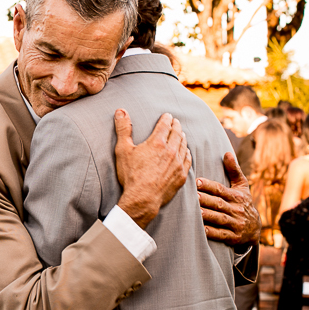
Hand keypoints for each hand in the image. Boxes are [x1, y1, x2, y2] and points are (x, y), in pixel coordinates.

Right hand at [115, 110, 191, 229]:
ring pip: (184, 146)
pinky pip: (187, 160)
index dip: (166, 118)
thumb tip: (120, 111)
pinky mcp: (181, 176)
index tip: (167, 115)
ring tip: (181, 134)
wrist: (142, 198)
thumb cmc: (131, 175)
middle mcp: (170, 151)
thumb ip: (123, 129)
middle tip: (175, 122)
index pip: (165, 125)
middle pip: (177, 133)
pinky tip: (187, 152)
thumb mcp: (122, 150)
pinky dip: (187, 153)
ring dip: (183, 138)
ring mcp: (177, 164)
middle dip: (176, 126)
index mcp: (157, 142)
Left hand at [198, 152, 259, 245]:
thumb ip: (234, 170)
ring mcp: (235, 224)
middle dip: (205, 199)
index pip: (220, 189)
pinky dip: (212, 232)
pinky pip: (222, 235)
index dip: (209, 185)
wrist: (255, 228)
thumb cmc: (243, 203)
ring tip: (195, 211)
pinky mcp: (233, 237)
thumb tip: (226, 153)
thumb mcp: (242, 187)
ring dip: (207, 215)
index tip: (197, 181)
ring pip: (219, 218)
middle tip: (192, 195)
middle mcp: (236, 210)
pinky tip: (202, 229)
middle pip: (218, 203)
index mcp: (236, 196)